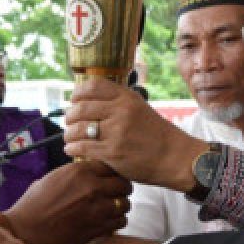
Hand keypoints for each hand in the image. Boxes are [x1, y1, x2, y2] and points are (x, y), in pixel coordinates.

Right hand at [3, 160, 131, 243]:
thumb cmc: (33, 206)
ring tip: (111, 210)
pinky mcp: (98, 227)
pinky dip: (116, 222)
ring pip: (125, 203)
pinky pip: (120, 221)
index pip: (110, 165)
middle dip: (121, 189)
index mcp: (79, 171)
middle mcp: (91, 187)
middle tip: (115, 195)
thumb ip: (73, 174)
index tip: (109, 179)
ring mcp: (96, 208)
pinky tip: (107, 222)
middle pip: (123, 183)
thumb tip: (85, 171)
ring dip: (120, 206)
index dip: (111, 173)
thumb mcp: (52, 179)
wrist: (25, 232)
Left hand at [64, 79, 208, 189]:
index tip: (74, 100)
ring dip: (69, 133)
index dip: (78, 93)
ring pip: (78, 128)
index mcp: (127, 98)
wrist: (174, 157)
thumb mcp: (140, 108)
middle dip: (69, 116)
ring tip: (69, 137)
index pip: (93, 86)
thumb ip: (118, 102)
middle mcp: (120, 112)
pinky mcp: (112, 152)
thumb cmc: (157, 135)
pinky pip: (82, 147)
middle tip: (69, 121)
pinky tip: (72, 149)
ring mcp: (116, 132)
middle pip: (81, 108)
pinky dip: (72, 148)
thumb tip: (90, 100)